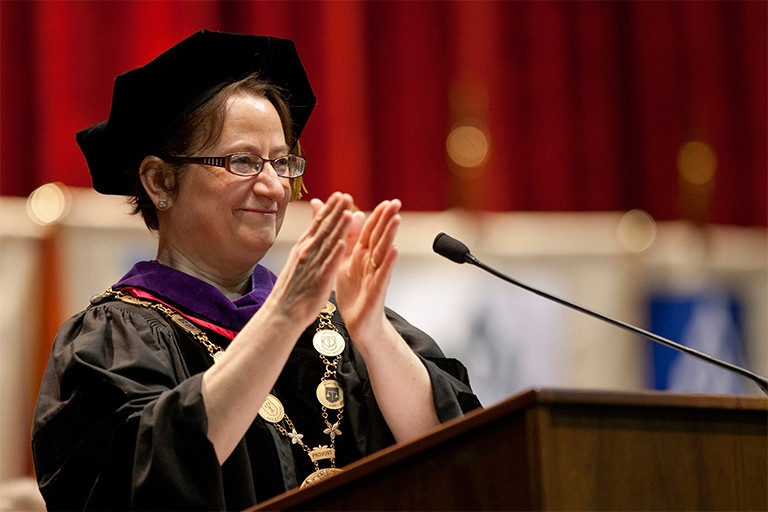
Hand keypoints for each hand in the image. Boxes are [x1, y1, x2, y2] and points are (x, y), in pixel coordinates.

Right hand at [267, 192, 355, 325]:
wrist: (281, 313)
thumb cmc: (291, 290)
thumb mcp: (297, 260)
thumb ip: (307, 245)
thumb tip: (312, 233)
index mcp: (303, 247)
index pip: (318, 224)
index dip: (329, 208)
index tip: (338, 195)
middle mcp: (307, 252)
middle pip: (324, 228)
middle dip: (336, 211)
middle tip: (346, 195)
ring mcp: (312, 265)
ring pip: (328, 243)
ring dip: (339, 227)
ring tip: (349, 211)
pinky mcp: (319, 280)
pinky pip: (329, 264)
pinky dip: (336, 253)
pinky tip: (344, 242)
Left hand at [333, 198, 401, 342]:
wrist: (357, 322)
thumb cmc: (352, 291)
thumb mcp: (344, 260)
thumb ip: (344, 236)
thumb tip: (346, 212)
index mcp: (362, 254)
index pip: (370, 230)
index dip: (378, 215)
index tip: (387, 201)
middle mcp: (371, 262)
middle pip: (379, 237)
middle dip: (387, 219)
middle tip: (396, 202)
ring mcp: (375, 274)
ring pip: (383, 251)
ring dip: (390, 235)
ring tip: (396, 219)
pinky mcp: (376, 289)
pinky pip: (383, 273)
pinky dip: (388, 261)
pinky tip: (394, 250)